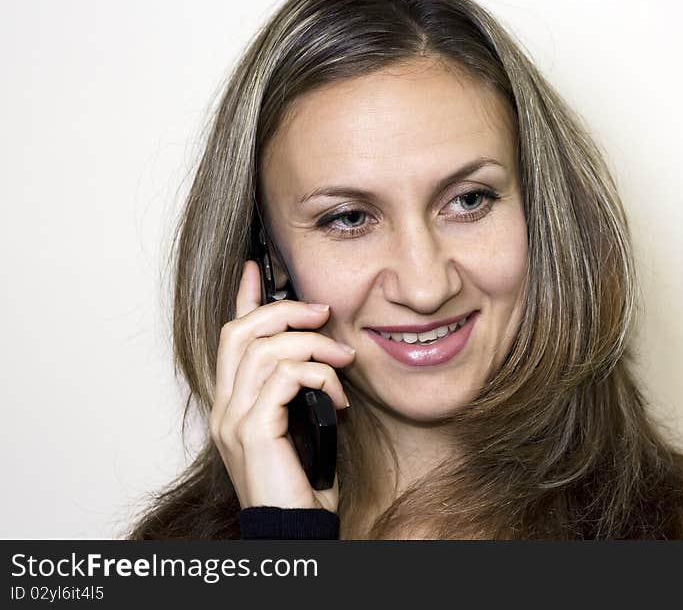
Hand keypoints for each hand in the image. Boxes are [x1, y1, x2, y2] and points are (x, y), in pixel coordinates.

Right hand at [210, 260, 353, 512]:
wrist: (296, 528)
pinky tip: (339, 401)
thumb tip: (322, 353)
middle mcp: (225, 407)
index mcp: (233, 402)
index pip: (231, 336)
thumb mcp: (303, 421)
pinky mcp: (253, 431)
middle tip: (322, 311)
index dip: (244, 298)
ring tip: (344, 361)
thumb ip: (299, 389)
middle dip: (284, 311)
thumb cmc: (304, 479)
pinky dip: (319, 378)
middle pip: (240, 331)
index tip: (258, 268)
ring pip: (265, 349)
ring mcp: (234, 419)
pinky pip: (285, 378)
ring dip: (313, 346)